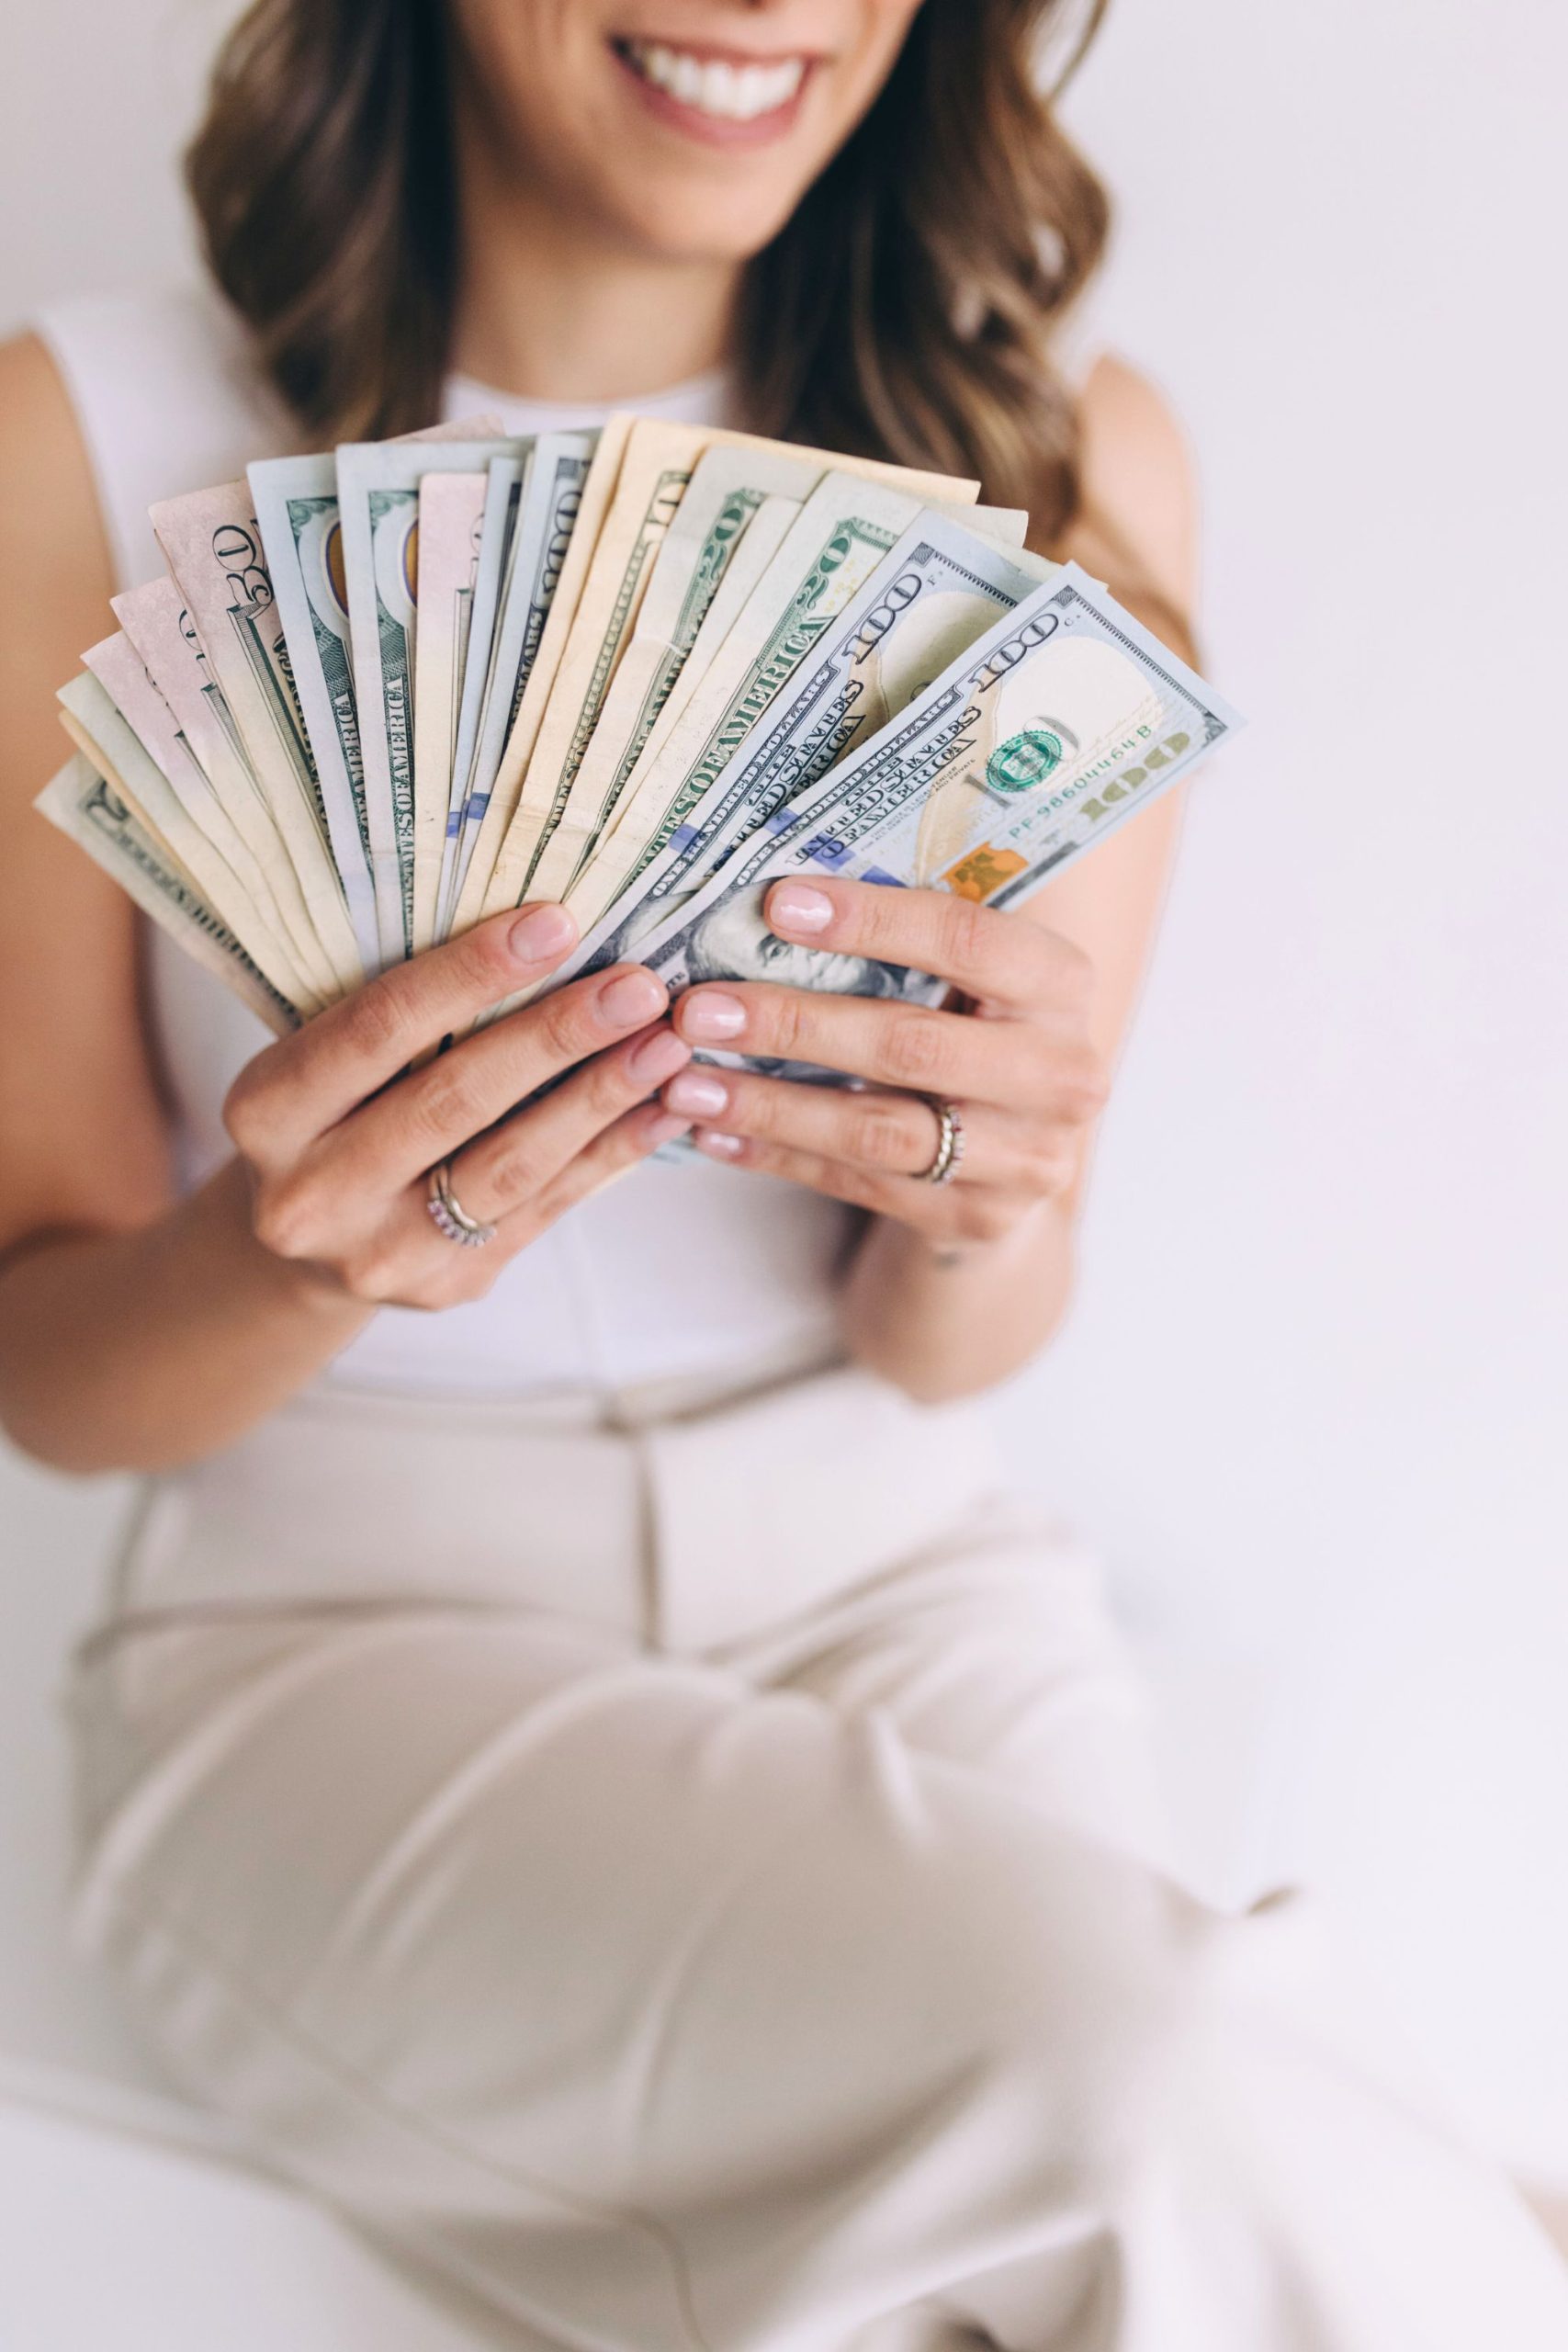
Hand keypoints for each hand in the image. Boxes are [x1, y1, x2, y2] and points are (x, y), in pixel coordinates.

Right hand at [223, 905, 693, 1308]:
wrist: (301, 1248)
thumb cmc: (328, 1115)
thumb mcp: (322, 1061)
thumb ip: (400, 1018)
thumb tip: (541, 935)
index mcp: (267, 1112)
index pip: (377, 1029)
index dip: (470, 974)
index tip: (555, 924)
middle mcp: (313, 1193)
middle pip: (453, 1101)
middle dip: (554, 1036)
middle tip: (635, 986)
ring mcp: (379, 1253)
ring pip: (511, 1166)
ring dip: (598, 1098)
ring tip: (665, 1043)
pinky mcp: (447, 1285)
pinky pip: (545, 1209)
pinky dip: (610, 1153)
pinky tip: (661, 1107)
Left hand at [660, 878, 1108, 1246]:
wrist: (1022, 1154)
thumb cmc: (971, 1028)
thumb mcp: (969, 976)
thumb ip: (905, 937)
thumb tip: (772, 892)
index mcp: (1061, 984)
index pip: (969, 939)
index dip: (873, 920)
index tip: (777, 903)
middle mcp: (1062, 1074)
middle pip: (913, 1044)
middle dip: (794, 1024)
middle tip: (700, 1009)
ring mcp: (1027, 1158)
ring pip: (879, 1131)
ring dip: (771, 1106)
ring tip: (686, 1084)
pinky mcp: (981, 1218)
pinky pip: (862, 1186)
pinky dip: (779, 1157)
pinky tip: (714, 1134)